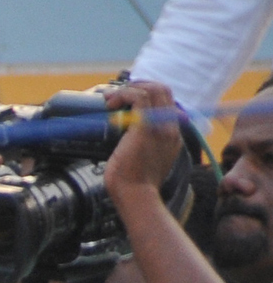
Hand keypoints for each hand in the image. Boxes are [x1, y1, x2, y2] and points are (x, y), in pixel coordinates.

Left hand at [103, 80, 183, 205]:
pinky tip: (110, 103)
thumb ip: (137, 147)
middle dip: (138, 86)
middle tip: (116, 94)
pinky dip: (123, 94)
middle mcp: (171, 128)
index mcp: (171, 135)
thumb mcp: (140, 162)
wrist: (136, 196)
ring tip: (110, 99)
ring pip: (152, 89)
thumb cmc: (132, 185)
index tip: (125, 98)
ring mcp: (161, 126)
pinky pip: (138, 98)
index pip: (165, 102)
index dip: (145, 94)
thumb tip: (120, 139)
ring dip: (128, 89)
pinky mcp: (146, 127)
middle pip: (162, 90)